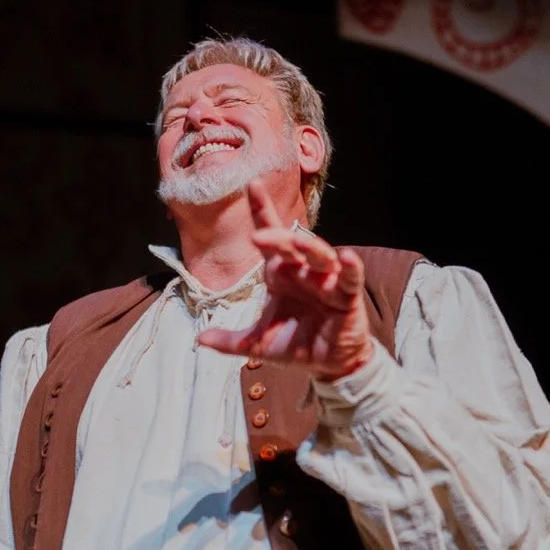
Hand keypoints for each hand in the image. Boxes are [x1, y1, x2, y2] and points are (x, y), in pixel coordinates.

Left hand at [198, 179, 373, 381]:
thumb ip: (230, 341)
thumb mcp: (257, 344)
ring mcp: (326, 281)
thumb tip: (199, 339)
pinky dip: (350, 267)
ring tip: (297, 241)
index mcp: (280, 274)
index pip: (270, 237)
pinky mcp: (347, 295)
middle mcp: (303, 271)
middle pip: (291, 244)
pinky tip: (345, 257)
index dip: (261, 210)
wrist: (328, 364)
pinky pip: (350, 278)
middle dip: (277, 237)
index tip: (251, 185)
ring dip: (309, 246)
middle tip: (259, 237)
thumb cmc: (296, 344)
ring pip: (320, 255)